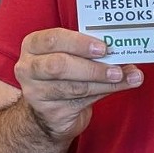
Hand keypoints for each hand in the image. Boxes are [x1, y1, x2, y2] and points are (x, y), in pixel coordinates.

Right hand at [14, 28, 143, 140]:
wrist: (48, 112)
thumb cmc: (62, 74)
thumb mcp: (69, 55)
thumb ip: (91, 51)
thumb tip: (124, 47)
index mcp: (33, 45)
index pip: (53, 39)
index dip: (79, 43)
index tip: (103, 48)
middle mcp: (29, 68)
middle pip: (59, 66)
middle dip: (92, 67)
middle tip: (116, 68)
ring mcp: (37, 93)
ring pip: (74, 87)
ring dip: (104, 82)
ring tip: (125, 77)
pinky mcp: (50, 113)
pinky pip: (81, 102)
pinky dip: (104, 92)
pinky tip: (121, 86)